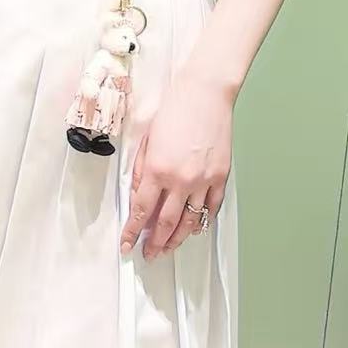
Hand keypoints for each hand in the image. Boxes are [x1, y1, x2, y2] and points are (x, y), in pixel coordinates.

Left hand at [119, 71, 234, 259]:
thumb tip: (138, 197)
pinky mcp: (221, 177)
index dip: (132, 231)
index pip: (141, 210)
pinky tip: (194, 229)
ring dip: (176, 239)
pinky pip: (211, 208)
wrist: (205, 92)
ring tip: (168, 248)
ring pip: (189, 222)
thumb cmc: (174, 109)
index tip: (127, 245)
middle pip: (165, 223)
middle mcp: (181, 180)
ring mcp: (203, 181)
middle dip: (154, 243)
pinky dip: (202, 222)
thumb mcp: (146, 139)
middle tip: (148, 254)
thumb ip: (140, 171)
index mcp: (157, 169)